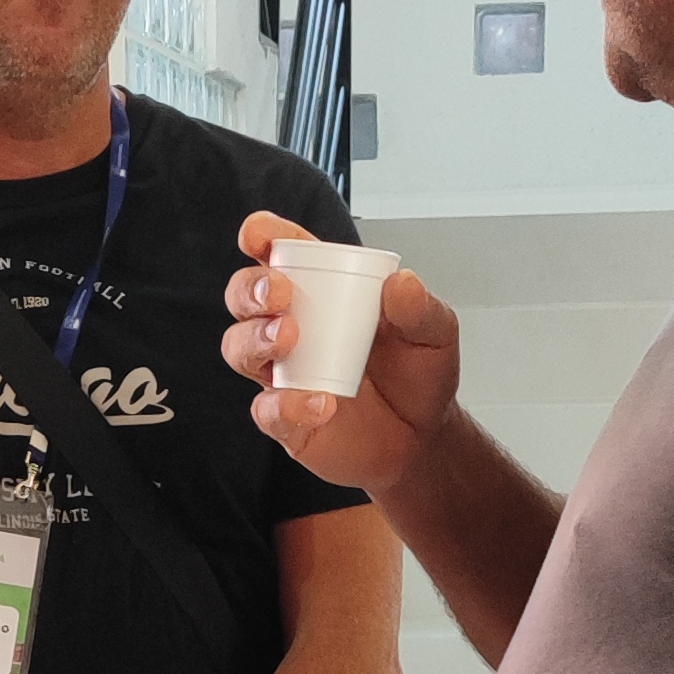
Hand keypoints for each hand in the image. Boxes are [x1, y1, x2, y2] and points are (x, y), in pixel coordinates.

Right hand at [219, 209, 461, 492]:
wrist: (423, 438)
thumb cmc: (418, 375)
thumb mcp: (435, 333)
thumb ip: (419, 308)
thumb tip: (402, 284)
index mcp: (323, 292)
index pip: (281, 254)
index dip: (262, 238)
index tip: (260, 236)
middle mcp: (292, 327)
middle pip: (243, 297)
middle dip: (250, 288)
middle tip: (280, 294)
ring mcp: (284, 373)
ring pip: (239, 347)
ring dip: (256, 338)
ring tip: (291, 339)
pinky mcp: (285, 419)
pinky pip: (266, 409)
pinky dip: (286, 405)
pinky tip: (322, 402)